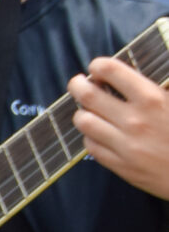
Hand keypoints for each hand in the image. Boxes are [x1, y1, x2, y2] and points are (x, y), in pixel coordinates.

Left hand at [71, 55, 168, 198]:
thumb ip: (153, 89)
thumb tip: (127, 76)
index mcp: (152, 99)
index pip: (111, 70)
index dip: (98, 65)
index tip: (97, 68)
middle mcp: (135, 120)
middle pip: (87, 95)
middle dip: (78, 85)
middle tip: (79, 83)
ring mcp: (125, 145)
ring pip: (83, 121)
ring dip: (83, 112)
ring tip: (89, 110)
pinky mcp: (121, 166)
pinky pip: (91, 146)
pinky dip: (90, 136)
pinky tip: (99, 133)